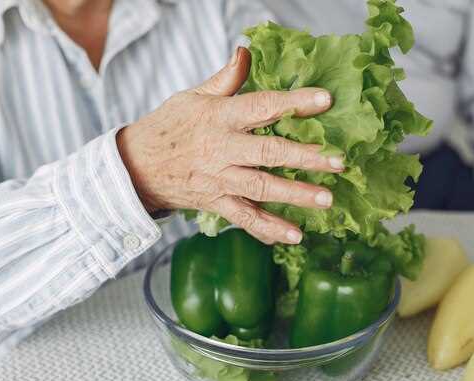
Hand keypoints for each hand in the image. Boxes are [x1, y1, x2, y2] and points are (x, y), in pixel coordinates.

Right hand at [117, 47, 343, 244]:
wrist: (135, 166)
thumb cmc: (167, 127)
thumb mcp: (192, 96)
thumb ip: (225, 79)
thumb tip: (247, 51)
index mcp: (218, 118)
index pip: (261, 106)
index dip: (294, 103)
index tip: (325, 100)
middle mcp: (221, 150)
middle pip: (268, 153)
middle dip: (305, 158)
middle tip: (338, 163)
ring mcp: (218, 180)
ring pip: (261, 188)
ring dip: (295, 195)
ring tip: (326, 200)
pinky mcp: (215, 203)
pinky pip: (244, 219)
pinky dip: (268, 229)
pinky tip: (294, 236)